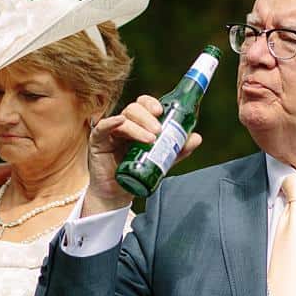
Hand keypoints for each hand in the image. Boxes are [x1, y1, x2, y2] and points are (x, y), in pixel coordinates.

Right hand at [85, 96, 203, 211]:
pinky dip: (111, 122)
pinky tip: (120, 122)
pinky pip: (102, 127)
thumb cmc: (139, 171)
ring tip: (150, 140)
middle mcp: (125, 123)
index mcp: (139, 123)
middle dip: (148, 117)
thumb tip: (197, 137)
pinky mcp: (99, 141)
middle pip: (134, 108)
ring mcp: (111, 131)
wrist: (119, 192)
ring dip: (138, 126)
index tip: (161, 111)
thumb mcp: (163, 160)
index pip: (144, 104)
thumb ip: (178, 149)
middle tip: (159, 131)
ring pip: (123, 118)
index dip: (152, 103)